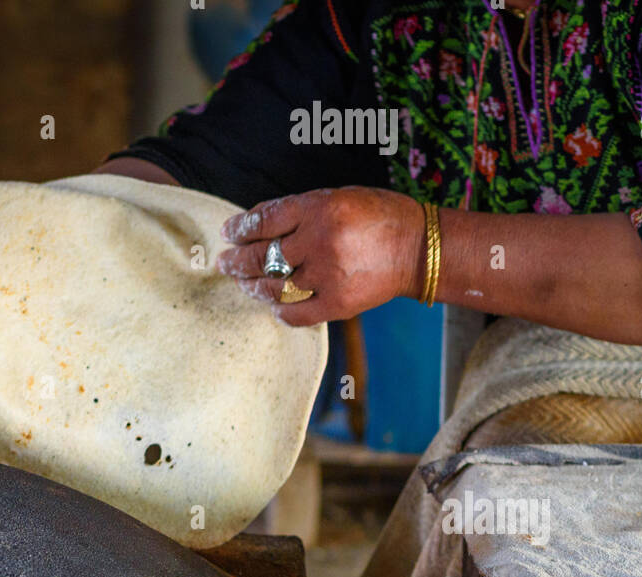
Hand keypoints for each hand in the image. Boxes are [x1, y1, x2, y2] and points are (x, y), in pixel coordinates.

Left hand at [217, 187, 424, 326]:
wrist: (417, 248)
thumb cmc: (377, 218)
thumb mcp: (339, 198)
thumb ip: (301, 212)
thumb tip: (259, 227)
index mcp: (319, 208)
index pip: (266, 220)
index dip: (241, 228)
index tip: (228, 232)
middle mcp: (320, 241)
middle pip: (263, 256)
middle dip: (237, 261)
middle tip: (224, 263)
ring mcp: (328, 275)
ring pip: (274, 287)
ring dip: (254, 286)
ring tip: (244, 283)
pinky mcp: (337, 304)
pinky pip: (295, 314)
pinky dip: (280, 311)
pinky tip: (273, 305)